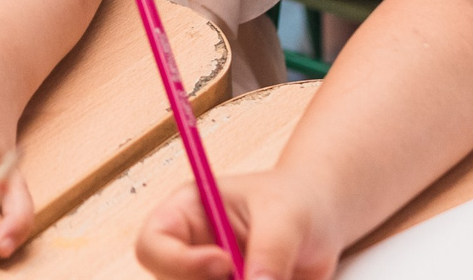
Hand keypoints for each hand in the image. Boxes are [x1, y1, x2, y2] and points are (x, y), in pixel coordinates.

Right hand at [136, 169, 343, 279]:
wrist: (321, 221)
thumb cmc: (295, 201)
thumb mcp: (284, 215)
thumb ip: (270, 251)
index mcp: (185, 217)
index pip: (152, 246)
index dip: (179, 262)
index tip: (224, 263)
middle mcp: (190, 256)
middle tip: (257, 279)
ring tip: (278, 274)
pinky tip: (288, 279)